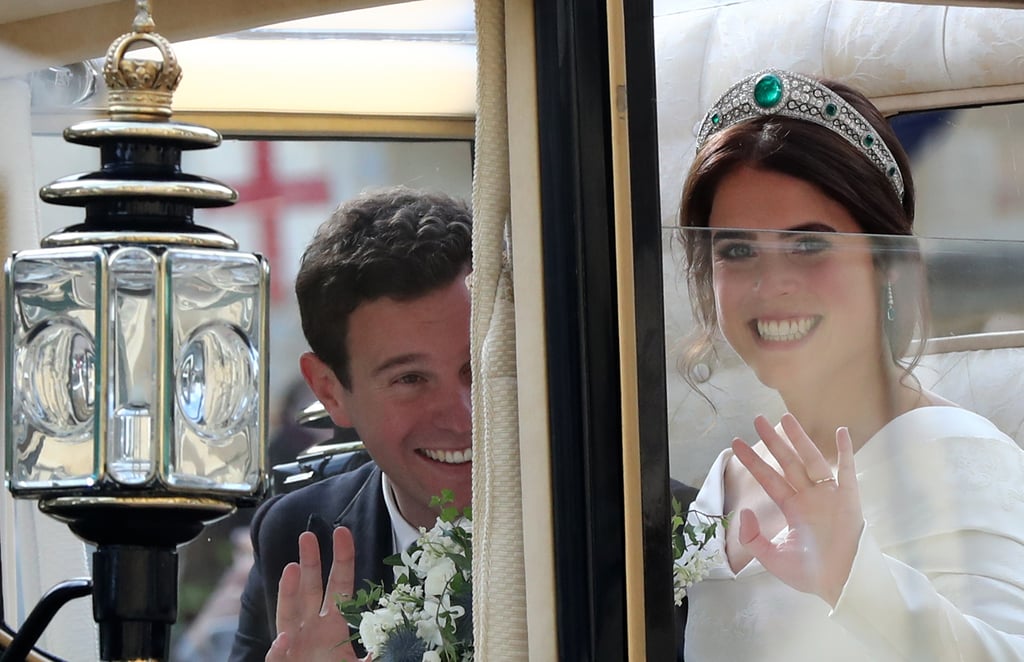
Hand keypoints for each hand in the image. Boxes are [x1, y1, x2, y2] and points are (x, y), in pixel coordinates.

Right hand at [266, 527, 363, 661]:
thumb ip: (376, 651)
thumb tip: (392, 638)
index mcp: (334, 625)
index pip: (339, 585)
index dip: (342, 559)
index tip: (343, 532)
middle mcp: (311, 629)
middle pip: (310, 590)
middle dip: (309, 562)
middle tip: (308, 534)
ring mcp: (294, 646)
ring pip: (289, 614)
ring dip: (289, 593)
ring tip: (292, 568)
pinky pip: (278, 658)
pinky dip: (279, 651)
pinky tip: (283, 641)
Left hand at [732, 413, 863, 605]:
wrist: (841, 585)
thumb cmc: (809, 574)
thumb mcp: (771, 558)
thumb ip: (753, 537)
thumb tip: (745, 513)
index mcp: (793, 508)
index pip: (769, 479)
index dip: (753, 461)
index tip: (735, 443)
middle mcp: (809, 497)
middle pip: (787, 462)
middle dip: (773, 441)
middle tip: (757, 418)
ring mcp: (829, 496)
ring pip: (812, 460)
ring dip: (800, 439)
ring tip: (785, 417)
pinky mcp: (849, 499)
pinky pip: (846, 471)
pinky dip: (846, 452)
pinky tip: (841, 432)